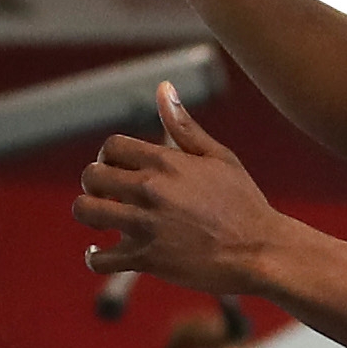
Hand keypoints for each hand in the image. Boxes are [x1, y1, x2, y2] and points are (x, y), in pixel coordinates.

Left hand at [77, 85, 287, 292]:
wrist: (260, 252)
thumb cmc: (243, 203)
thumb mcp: (219, 157)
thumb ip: (185, 126)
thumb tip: (163, 88)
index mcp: (166, 162)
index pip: (111, 146)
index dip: (108, 156)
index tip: (117, 168)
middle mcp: (150, 191)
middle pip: (91, 176)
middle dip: (93, 183)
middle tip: (106, 193)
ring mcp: (145, 226)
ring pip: (86, 212)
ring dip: (89, 214)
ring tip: (102, 219)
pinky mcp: (146, 259)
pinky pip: (100, 259)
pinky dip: (94, 257)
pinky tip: (100, 252)